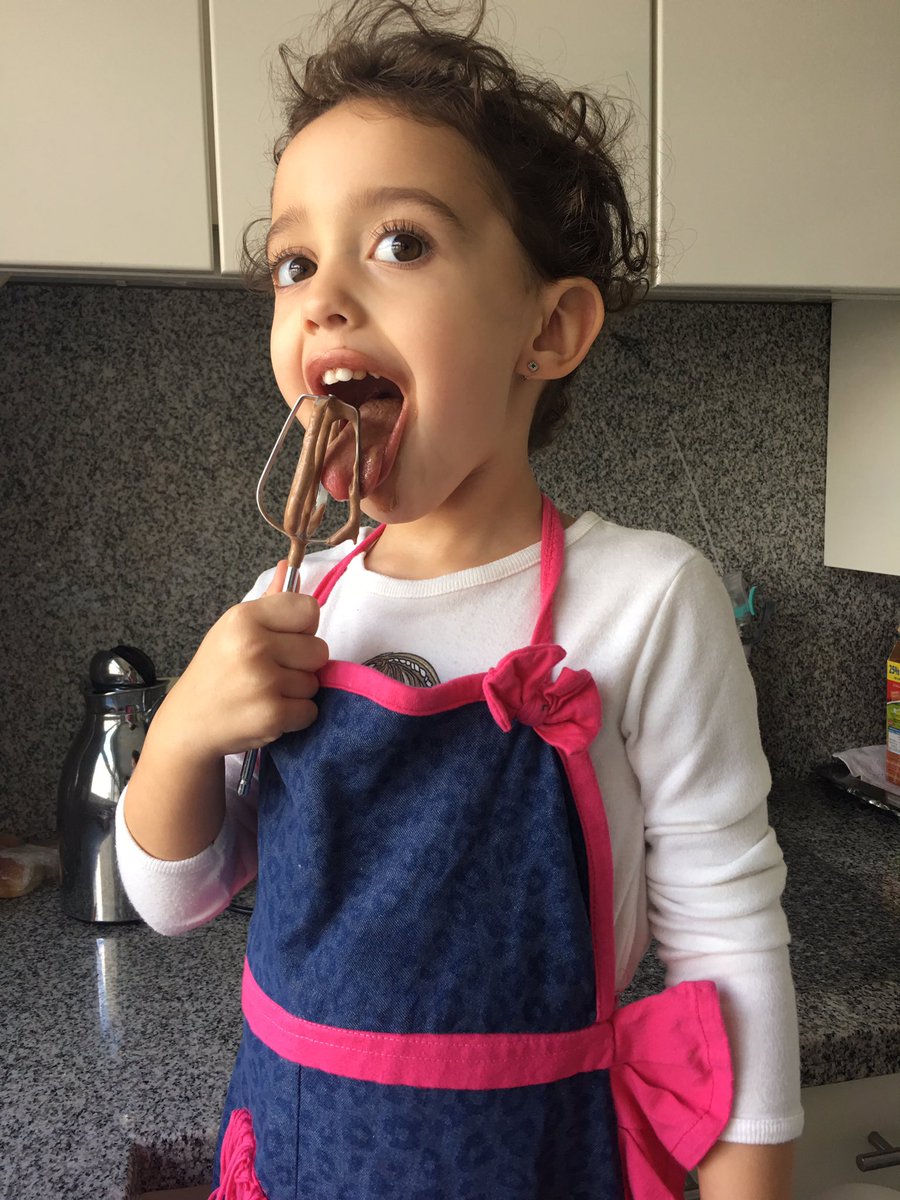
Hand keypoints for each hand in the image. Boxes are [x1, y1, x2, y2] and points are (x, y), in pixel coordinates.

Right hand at [154, 560, 328, 763]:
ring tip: (266, 692)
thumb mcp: (234, 629)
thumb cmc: (216, 671)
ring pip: (315, 682)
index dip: (303, 627)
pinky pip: (310, 710)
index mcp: (244, 618)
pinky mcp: (271, 716)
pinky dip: (296, 716)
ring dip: (297, 691)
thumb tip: (287, 566)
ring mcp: (263, 682)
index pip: (309, 609)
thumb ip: (269, 600)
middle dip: (302, 663)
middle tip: (272, 670)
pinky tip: (269, 711)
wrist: (189, 723)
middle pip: (319, 649)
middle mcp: (254, 646)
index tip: (284, 638)